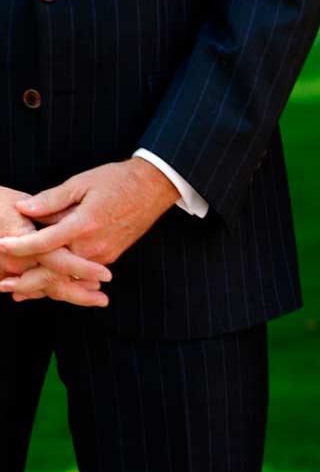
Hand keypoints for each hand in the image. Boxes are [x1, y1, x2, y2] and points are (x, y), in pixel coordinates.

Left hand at [0, 160, 177, 290]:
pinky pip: (81, 274)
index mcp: (85, 224)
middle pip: (55, 270)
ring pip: (68, 276)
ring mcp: (103, 255)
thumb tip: (22, 208)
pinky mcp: (109, 258)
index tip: (1, 245)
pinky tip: (46, 283)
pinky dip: (63, 280)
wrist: (153, 188)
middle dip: (27, 280)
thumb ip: (51, 199)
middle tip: (3, 285)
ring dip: (43, 284)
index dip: (20, 245)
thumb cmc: (116, 181)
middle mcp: (94, 245)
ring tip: (18, 290)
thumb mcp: (80, 183)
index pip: (45, 241)